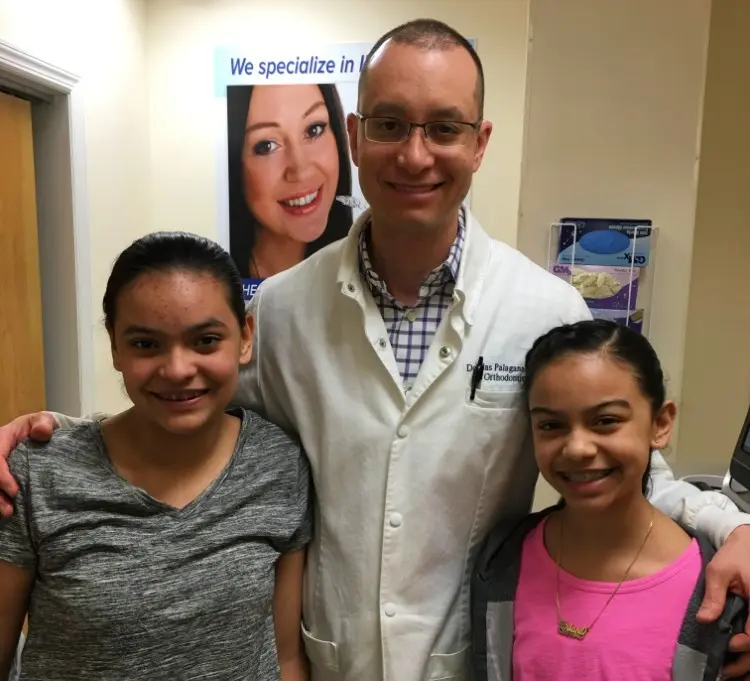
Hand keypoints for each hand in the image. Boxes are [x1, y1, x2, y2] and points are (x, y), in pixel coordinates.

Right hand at [0, 412, 56, 515]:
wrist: (39, 432)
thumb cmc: (40, 426)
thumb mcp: (44, 420)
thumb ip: (44, 424)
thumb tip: (42, 433)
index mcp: (0, 438)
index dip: (1, 476)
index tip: (15, 491)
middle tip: (9, 511)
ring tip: (7, 514)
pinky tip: (4, 512)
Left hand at [697, 525, 749, 678]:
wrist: (749, 540)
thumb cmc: (735, 554)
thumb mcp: (719, 570)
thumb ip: (714, 596)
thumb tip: (704, 621)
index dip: (743, 644)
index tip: (726, 645)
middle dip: (746, 663)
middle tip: (724, 673)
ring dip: (749, 663)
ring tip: (731, 674)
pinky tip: (741, 665)